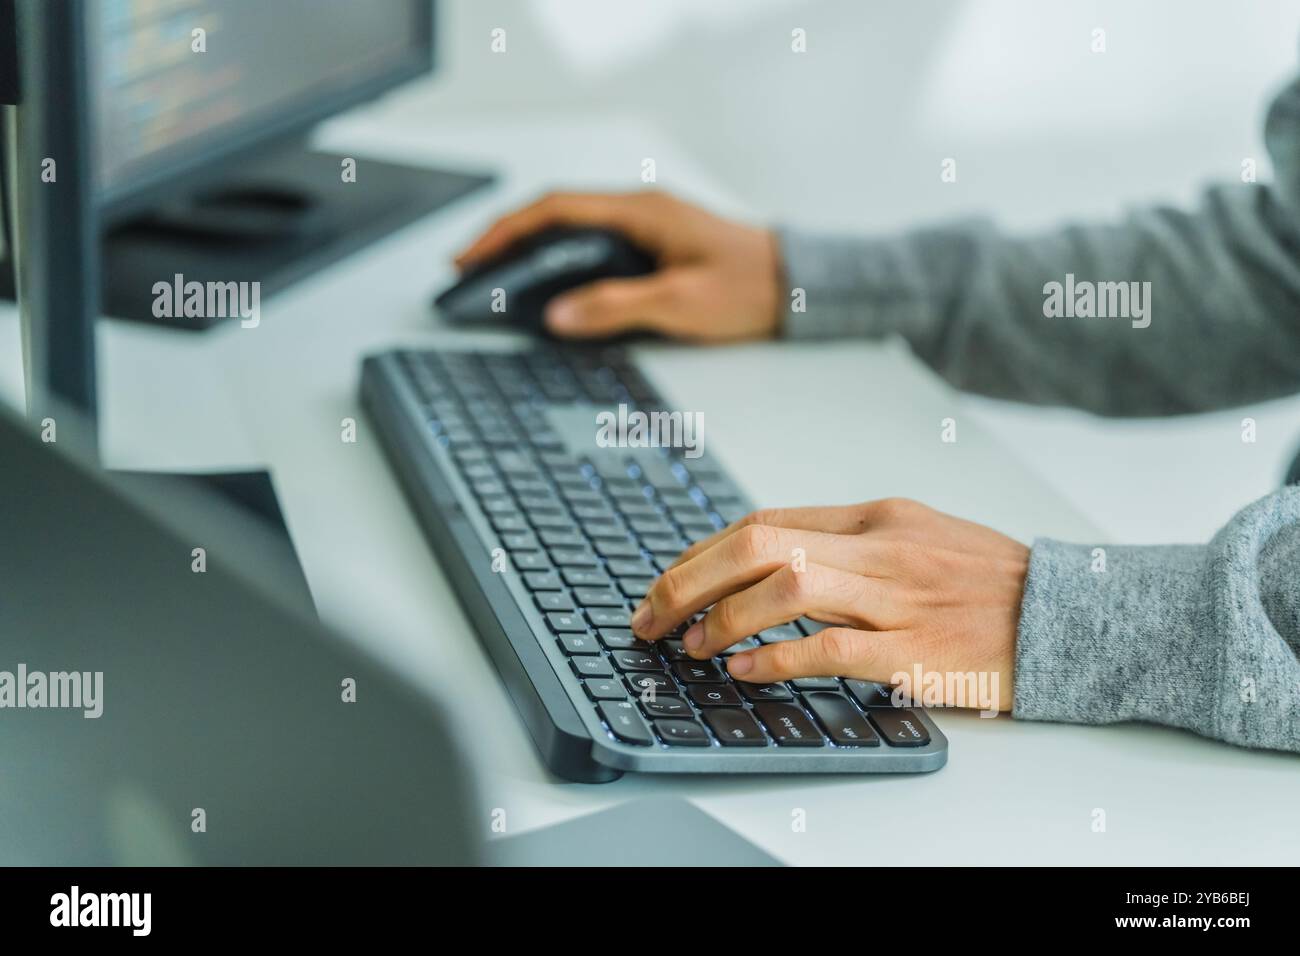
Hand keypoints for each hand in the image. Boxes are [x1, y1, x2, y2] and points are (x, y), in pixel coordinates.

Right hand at [453, 190, 781, 340]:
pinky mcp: (652, 247)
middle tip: (468, 272)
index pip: (554, 210)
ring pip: (570, 232)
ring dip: (530, 252)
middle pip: (553, 216)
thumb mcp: (680, 302)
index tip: (470, 258)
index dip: (504, 232)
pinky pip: (592, 248)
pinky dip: (559, 263)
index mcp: (639, 211)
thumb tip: (556, 314)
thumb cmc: (750, 287)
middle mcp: (637, 211)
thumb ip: (615, 306)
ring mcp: (644, 227)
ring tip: (494, 281)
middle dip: (505, 241)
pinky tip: (547, 289)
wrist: (797, 286)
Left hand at [630, 498, 1029, 711]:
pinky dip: (778, 657)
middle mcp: (878, 546)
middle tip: (650, 614)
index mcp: (874, 516)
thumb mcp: (916, 536)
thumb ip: (848, 543)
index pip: (765, 521)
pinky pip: (830, 646)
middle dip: (689, 578)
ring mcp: (896, 595)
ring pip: (786, 585)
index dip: (702, 551)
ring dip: (722, 616)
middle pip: (758, 544)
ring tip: (690, 645)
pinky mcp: (914, 648)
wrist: (1068, 613)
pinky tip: (744, 670)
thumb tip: (769, 559)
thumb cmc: (988, 581)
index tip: (668, 580)